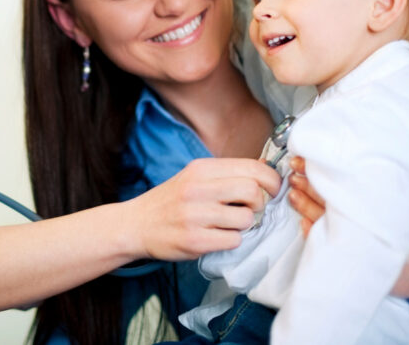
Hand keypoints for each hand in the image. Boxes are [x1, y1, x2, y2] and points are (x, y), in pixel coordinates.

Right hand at [129, 157, 281, 261]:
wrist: (136, 224)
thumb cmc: (171, 201)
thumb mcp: (194, 176)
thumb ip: (226, 173)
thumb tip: (266, 169)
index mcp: (201, 168)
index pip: (253, 168)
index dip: (271, 181)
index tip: (272, 190)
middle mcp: (197, 188)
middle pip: (253, 191)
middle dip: (260, 204)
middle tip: (250, 209)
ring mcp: (195, 215)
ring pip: (246, 219)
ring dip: (244, 225)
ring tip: (228, 224)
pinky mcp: (194, 240)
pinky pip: (234, 240)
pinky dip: (232, 240)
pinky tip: (217, 235)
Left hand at [288, 129, 408, 301]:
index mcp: (383, 203)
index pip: (339, 182)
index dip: (317, 169)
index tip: (302, 158)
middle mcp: (369, 224)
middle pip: (326, 200)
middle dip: (306, 183)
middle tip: (293, 170)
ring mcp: (360, 244)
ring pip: (321, 221)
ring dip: (303, 205)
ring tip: (292, 191)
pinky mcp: (357, 260)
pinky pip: (327, 245)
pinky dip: (312, 231)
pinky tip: (302, 220)